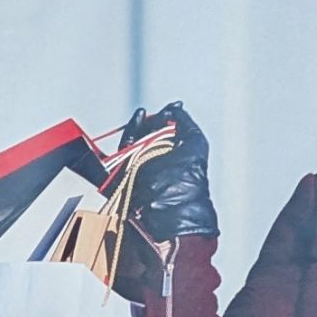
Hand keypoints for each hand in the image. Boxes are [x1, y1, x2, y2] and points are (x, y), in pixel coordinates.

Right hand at [123, 101, 216, 243]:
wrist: (169, 208)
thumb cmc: (187, 179)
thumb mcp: (195, 143)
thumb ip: (186, 123)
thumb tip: (175, 108)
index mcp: (174, 161)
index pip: (166, 137)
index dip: (167, 120)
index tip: (172, 109)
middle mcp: (155, 166)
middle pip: (147, 137)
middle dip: (152, 122)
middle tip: (158, 115)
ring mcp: (138, 172)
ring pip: (132, 143)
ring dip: (138, 126)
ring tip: (144, 114)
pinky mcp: (122, 177)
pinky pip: (120, 153)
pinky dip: (127, 136)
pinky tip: (137, 120)